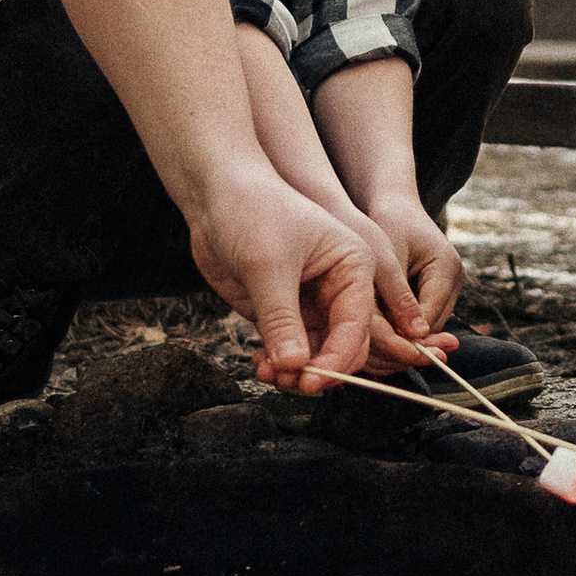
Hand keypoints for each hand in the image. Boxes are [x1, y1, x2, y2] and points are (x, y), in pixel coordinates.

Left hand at [185, 175, 378, 390]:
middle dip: (320, 370)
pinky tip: (260, 365)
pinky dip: (277, 363)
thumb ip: (282, 319)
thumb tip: (294, 366)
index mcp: (355, 267)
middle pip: (344, 346)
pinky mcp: (283, 312)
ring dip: (295, 372)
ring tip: (268, 374)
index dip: (338, 358)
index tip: (311, 381)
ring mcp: (310, 303)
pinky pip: (288, 349)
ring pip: (315, 353)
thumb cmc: (253, 210)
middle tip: (291, 383)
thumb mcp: (269, 266)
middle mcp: (339, 289)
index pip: (359, 325)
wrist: (217, 192)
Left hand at [361, 189, 465, 335]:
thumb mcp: (388, 259)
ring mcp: (449, 286)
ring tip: (371, 336)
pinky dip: (401, 321)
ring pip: (427, 324)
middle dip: (403, 336)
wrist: (394, 204)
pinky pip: (421, 316)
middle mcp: (455, 279)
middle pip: (432, 325)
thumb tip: (405, 337)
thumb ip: (397, 297)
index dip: (404, 335)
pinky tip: (378, 325)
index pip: (429, 316)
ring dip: (402, 330)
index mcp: (447, 268)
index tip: (374, 344)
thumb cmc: (386, 223)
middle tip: (370, 345)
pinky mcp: (438, 290)